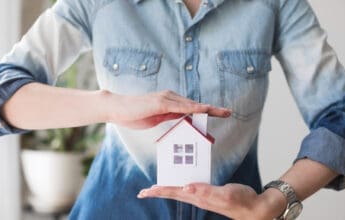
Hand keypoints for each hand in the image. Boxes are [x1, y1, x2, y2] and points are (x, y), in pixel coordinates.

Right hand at [107, 90, 230, 128]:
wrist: (117, 108)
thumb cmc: (134, 114)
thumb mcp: (157, 118)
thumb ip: (170, 117)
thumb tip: (183, 120)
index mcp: (169, 102)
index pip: (191, 107)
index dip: (206, 110)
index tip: (220, 113)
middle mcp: (170, 97)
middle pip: (195, 104)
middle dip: (212, 109)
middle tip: (228, 112)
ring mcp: (166, 99)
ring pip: (191, 104)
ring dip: (207, 108)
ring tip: (222, 112)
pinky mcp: (160, 102)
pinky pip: (180, 106)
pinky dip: (193, 108)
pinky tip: (203, 109)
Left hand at [137, 183, 270, 219]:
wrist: (255, 208)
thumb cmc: (242, 201)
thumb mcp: (225, 194)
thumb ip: (206, 191)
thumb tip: (186, 188)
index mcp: (199, 197)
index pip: (174, 193)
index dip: (159, 191)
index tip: (146, 192)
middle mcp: (199, 198)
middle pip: (174, 193)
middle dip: (158, 192)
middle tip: (143, 192)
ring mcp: (204, 197)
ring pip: (180, 192)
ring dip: (167, 190)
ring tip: (156, 189)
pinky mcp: (209, 193)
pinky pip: (190, 189)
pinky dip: (181, 186)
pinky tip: (180, 186)